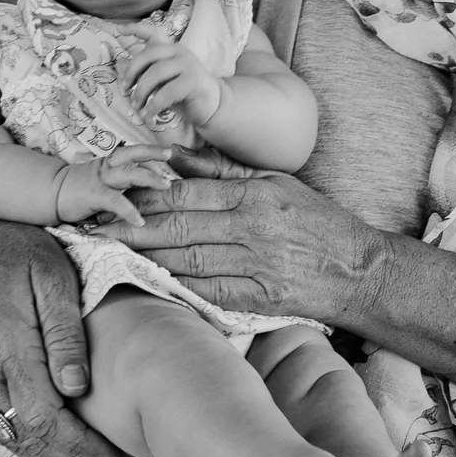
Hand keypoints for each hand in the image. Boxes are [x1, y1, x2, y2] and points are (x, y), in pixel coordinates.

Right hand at [0, 218, 124, 456]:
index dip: (77, 445)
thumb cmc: (21, 250)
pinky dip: (29, 439)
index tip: (110, 454)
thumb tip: (77, 389)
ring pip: (8, 437)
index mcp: (3, 344)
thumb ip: (66, 335)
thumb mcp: (55, 278)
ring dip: (49, 455)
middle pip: (23, 438)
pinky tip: (58, 440)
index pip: (41, 417)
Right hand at [53, 145, 175, 224]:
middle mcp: (107, 167)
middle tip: (169, 154)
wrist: (51, 193)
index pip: (133, 152)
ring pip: (128, 172)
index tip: (169, 152)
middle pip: (132, 154)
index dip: (151, 151)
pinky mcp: (94, 195)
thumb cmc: (80, 189)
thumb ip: (123, 181)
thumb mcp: (103, 180)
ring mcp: (101, 180)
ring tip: (166, 185)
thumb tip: (151, 186)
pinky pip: (115, 201)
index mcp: (110, 163)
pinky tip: (140, 221)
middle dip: (152, 152)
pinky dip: (129, 210)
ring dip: (149, 177)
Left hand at [97, 147, 383, 325]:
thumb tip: (174, 157)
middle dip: (133, 228)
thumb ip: (222, 171)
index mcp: (254, 195)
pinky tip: (151, 280)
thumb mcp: (274, 182)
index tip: (115, 196)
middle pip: (179, 227)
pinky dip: (177, 286)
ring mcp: (256, 265)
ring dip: (146, 258)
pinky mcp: (259, 298)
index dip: (145, 196)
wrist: (359, 270)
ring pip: (188, 260)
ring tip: (113, 253)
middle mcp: (253, 228)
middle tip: (96, 228)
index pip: (187, 193)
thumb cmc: (315, 221)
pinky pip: (208, 291)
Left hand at [119, 23, 220, 128]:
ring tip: (136, 107)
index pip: (153, 33)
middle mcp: (178, 52)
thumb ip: (143, 72)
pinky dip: (154, 105)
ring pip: (155, 74)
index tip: (120, 30)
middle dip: (131, 73)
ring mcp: (187, 64)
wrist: (211, 107)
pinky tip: (148, 115)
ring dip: (141, 92)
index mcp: (170, 49)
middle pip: (147, 55)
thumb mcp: (159, 82)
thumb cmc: (182, 94)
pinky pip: (167, 92)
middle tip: (125, 90)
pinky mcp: (193, 80)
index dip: (136, 29)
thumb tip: (120, 63)